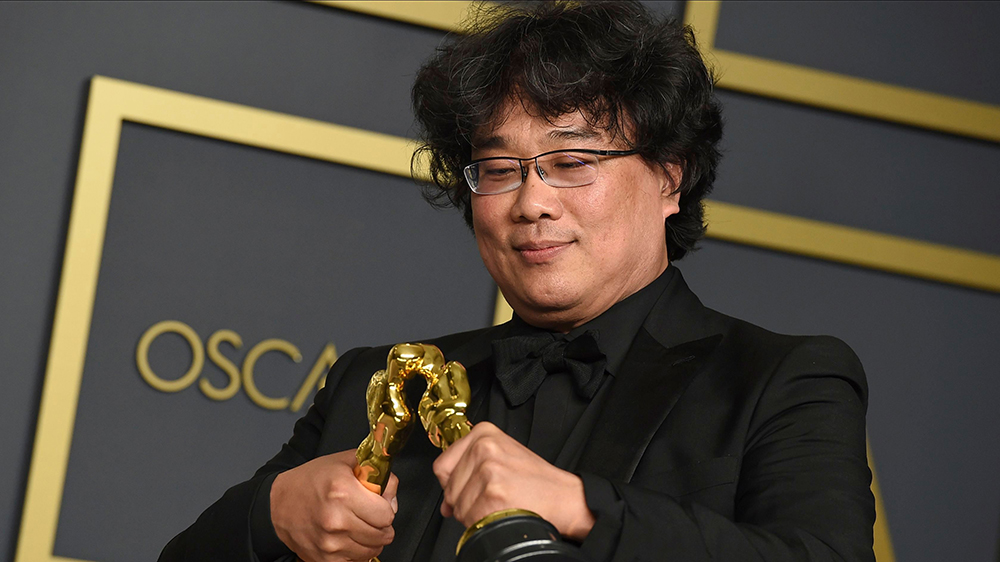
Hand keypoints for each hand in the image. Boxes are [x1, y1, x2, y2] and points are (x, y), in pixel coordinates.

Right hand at [270, 450, 397, 561]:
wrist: (277, 506)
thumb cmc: (309, 482)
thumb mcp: (343, 462)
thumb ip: (375, 471)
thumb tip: (391, 492)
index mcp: (343, 492)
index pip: (387, 514)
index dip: (386, 507)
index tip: (378, 503)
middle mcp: (337, 520)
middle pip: (383, 534)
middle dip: (381, 524)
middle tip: (370, 514)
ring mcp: (330, 543)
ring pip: (373, 550)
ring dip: (371, 539)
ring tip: (358, 525)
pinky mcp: (325, 559)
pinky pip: (357, 561)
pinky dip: (357, 551)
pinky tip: (348, 537)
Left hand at [432, 422, 594, 540]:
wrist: (564, 498)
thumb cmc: (536, 482)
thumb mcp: (501, 460)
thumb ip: (467, 473)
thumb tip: (446, 504)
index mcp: (484, 433)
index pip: (442, 465)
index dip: (453, 484)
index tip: (469, 487)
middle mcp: (484, 447)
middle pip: (448, 488)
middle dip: (464, 501)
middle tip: (492, 498)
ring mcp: (488, 470)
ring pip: (458, 506)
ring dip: (475, 514)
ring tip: (500, 504)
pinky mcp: (493, 494)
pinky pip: (470, 519)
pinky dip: (483, 524)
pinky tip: (502, 513)